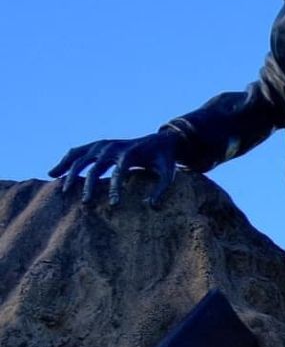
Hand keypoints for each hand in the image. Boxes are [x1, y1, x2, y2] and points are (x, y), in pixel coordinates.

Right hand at [49, 130, 185, 206]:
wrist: (159, 140)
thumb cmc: (163, 160)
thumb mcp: (168, 173)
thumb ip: (162, 189)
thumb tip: (150, 206)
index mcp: (130, 154)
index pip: (119, 173)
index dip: (115, 189)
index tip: (114, 205)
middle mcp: (112, 147)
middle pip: (95, 167)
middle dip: (89, 186)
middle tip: (85, 204)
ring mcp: (102, 144)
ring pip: (80, 158)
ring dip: (70, 174)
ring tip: (63, 191)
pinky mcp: (97, 145)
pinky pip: (76, 152)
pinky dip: (65, 161)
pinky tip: (54, 174)